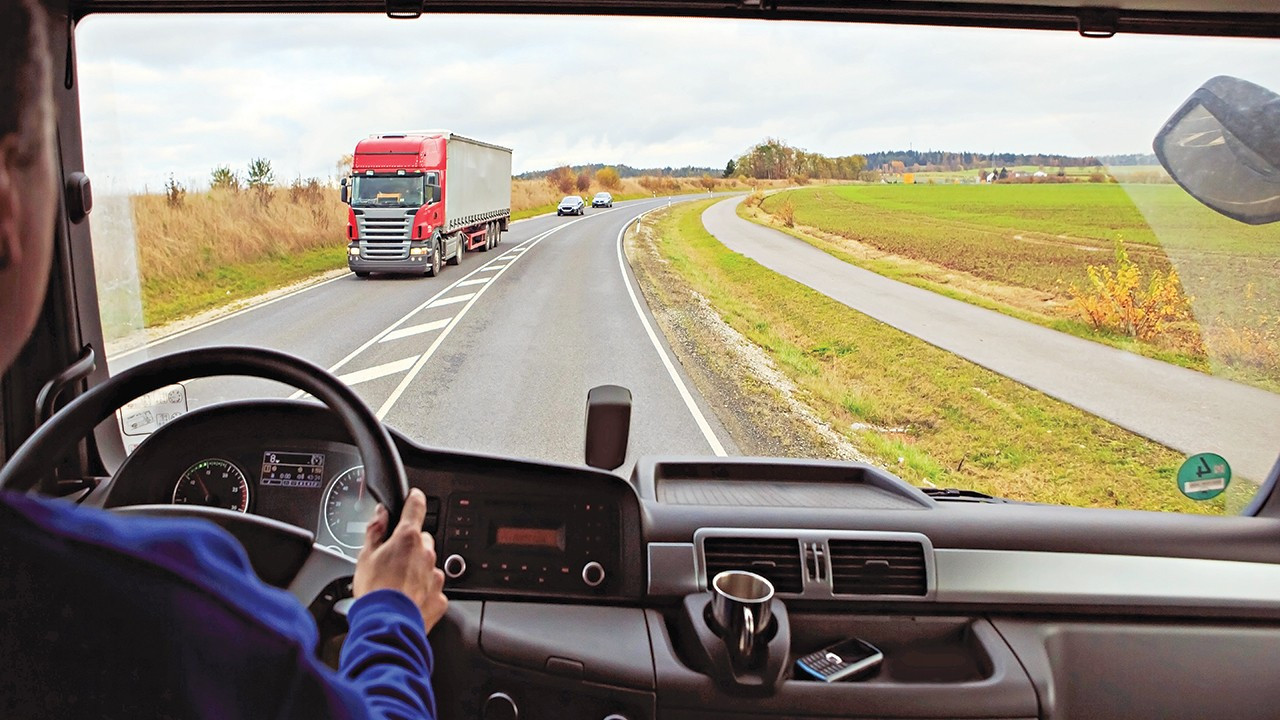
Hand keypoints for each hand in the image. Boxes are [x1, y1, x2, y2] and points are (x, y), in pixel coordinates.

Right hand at [353, 488, 448, 631]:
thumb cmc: (373, 593)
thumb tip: (380, 515)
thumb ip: (375, 531)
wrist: (385, 626)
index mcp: (407, 538)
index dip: (414, 499)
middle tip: (393, 560)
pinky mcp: (440, 596)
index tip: (415, 497)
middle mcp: (426, 553)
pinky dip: (423, 591)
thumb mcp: (364, 557)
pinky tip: (407, 599)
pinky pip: (433, 587)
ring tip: (397, 585)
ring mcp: (435, 575)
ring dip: (417, 569)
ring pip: (428, 564)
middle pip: (422, 540)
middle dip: (410, 545)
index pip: (416, 507)